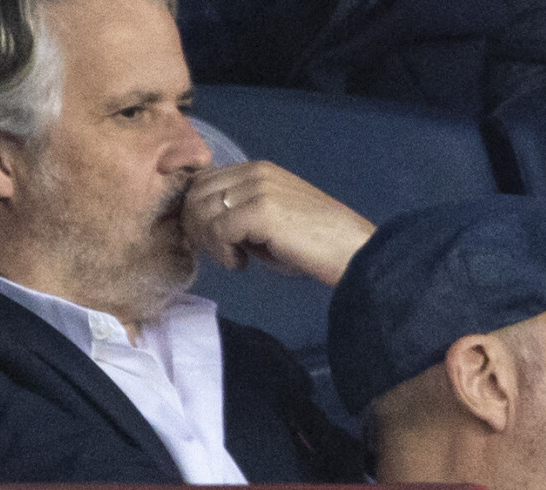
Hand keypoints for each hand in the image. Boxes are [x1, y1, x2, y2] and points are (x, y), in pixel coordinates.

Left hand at [182, 161, 375, 285]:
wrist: (349, 249)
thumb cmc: (312, 243)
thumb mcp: (268, 222)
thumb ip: (238, 215)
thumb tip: (207, 227)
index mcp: (256, 170)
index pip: (203, 182)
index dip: (198, 214)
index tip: (213, 242)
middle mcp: (254, 171)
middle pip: (196, 195)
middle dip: (198, 229)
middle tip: (219, 253)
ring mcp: (257, 188)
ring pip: (202, 212)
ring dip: (210, 243)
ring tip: (234, 259)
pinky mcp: (261, 210)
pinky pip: (218, 230)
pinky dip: (222, 253)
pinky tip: (241, 264)